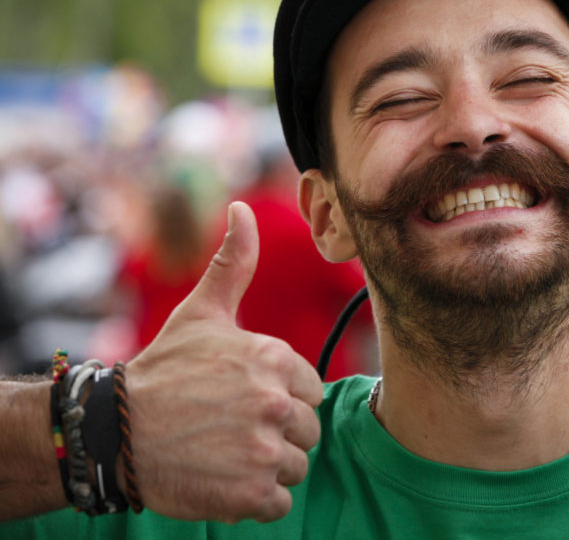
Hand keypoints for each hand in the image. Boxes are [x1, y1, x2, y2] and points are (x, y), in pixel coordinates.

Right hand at [125, 202, 323, 522]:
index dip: (281, 398)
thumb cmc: (163, 371)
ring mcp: (264, 450)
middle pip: (307, 430)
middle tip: (231, 429)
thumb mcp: (202, 313)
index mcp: (275, 359)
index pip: (311, 391)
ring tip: (225, 452)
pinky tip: (224, 479)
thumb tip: (242, 209)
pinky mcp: (251, 494)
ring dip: (266, 466)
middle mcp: (276, 403)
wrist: (114, 432)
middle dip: (276, 433)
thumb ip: (234, 263)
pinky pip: (279, 502)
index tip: (242, 400)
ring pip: (295, 466)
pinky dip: (256, 499)